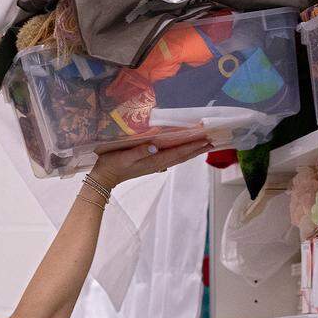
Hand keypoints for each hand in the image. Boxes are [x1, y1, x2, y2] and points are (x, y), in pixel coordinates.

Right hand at [89, 138, 213, 189]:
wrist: (104, 178)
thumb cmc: (112, 164)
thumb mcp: (123, 157)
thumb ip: (138, 152)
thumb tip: (154, 147)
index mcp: (153, 160)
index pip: (177, 152)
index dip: (192, 146)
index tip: (205, 139)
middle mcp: (157, 163)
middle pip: (182, 156)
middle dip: (197, 149)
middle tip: (213, 141)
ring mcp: (155, 164)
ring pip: (178, 157)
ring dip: (192, 152)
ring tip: (205, 145)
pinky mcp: (151, 163)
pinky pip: (171, 158)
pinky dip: (182, 153)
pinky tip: (185, 150)